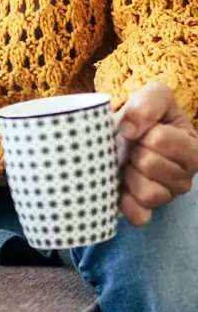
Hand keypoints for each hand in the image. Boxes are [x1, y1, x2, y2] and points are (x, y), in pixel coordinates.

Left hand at [116, 82, 197, 225]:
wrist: (125, 132)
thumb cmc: (145, 116)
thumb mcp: (153, 96)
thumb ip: (148, 103)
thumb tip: (129, 129)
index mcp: (193, 148)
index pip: (160, 140)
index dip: (142, 131)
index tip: (141, 129)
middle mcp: (186, 176)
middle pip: (150, 165)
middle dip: (134, 152)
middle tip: (132, 147)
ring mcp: (168, 195)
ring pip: (147, 192)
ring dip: (129, 174)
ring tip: (128, 163)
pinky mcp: (148, 210)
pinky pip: (139, 215)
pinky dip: (126, 203)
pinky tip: (121, 187)